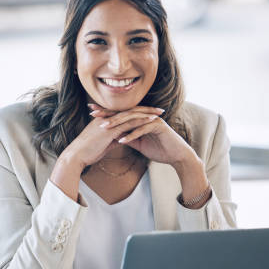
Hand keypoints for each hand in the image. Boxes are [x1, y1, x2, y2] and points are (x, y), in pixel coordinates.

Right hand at [50, 104, 160, 201]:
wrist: (76, 155)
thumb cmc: (87, 152)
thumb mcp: (102, 144)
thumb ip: (112, 139)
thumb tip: (121, 140)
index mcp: (105, 119)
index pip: (125, 112)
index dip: (138, 112)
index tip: (150, 113)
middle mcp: (108, 117)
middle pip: (130, 110)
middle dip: (146, 109)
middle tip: (160, 110)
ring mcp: (109, 122)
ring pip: (132, 114)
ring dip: (147, 113)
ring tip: (160, 114)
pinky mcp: (111, 129)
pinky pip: (129, 123)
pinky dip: (141, 121)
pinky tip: (152, 121)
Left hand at [93, 104, 209, 204]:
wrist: (177, 156)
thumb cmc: (159, 149)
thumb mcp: (139, 144)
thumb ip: (128, 137)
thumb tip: (115, 137)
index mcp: (140, 117)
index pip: (120, 113)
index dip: (106, 112)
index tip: (91, 112)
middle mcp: (145, 115)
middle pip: (124, 113)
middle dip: (108, 113)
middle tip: (93, 114)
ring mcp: (152, 119)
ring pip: (132, 119)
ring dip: (117, 124)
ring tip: (104, 128)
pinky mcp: (159, 126)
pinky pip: (142, 130)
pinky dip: (132, 135)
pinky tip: (121, 140)